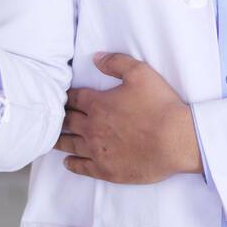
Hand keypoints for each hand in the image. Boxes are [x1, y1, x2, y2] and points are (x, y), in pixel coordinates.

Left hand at [56, 52, 202, 182]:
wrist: (176, 140)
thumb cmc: (160, 106)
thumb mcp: (141, 73)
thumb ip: (116, 62)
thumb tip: (96, 58)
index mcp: (98, 104)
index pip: (73, 98)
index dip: (66, 96)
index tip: (61, 97)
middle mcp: (92, 127)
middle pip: (67, 121)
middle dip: (59, 118)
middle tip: (52, 118)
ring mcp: (97, 150)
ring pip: (70, 144)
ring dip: (59, 141)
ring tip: (51, 140)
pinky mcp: (105, 169)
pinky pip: (81, 167)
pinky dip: (72, 163)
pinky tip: (67, 161)